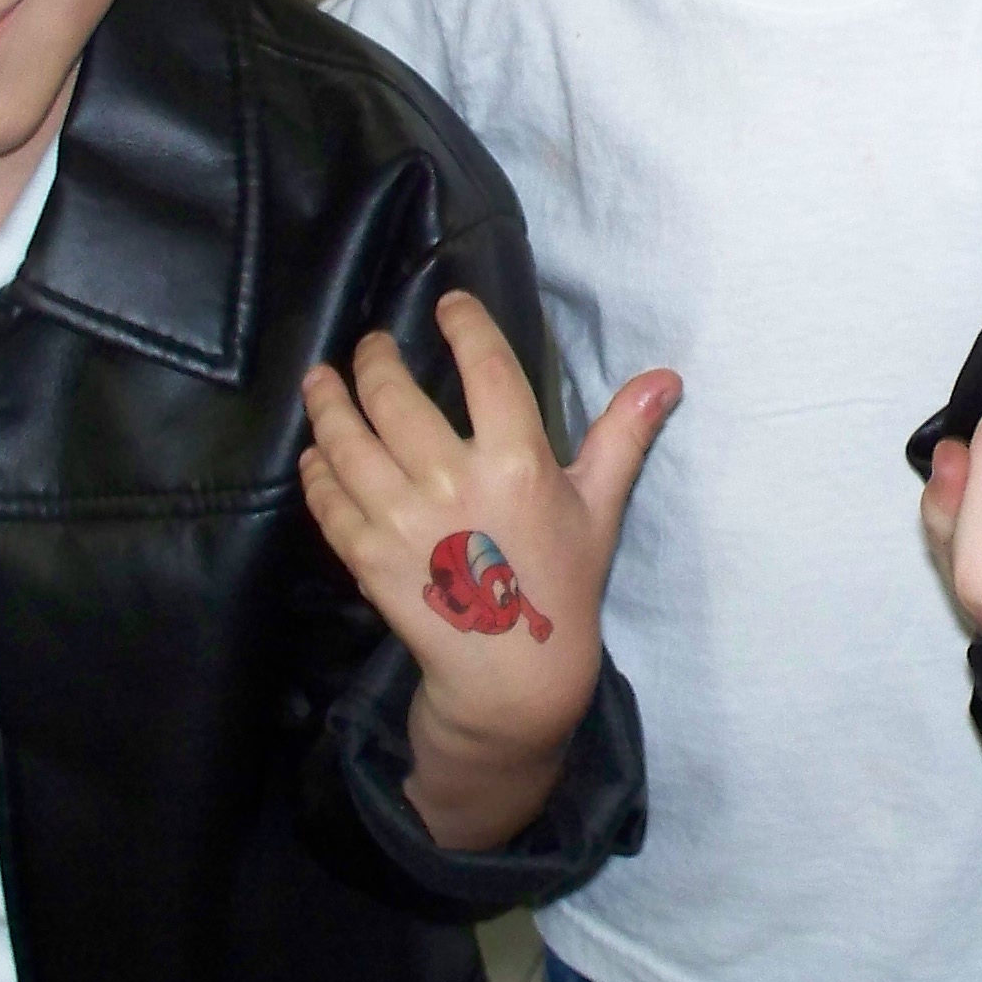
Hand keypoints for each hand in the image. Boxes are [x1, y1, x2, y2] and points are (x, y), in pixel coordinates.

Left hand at [299, 294, 676, 825]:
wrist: (512, 678)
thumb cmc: (560, 583)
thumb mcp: (599, 507)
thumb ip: (622, 435)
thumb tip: (666, 377)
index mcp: (516, 462)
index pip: (485, 367)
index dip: (464, 323)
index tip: (449, 303)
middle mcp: (451, 482)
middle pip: (395, 395)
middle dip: (375, 358)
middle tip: (372, 346)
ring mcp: (400, 519)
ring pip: (347, 440)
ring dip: (328, 402)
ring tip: (321, 379)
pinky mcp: (365, 555)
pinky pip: (327, 498)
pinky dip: (316, 468)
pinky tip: (315, 450)